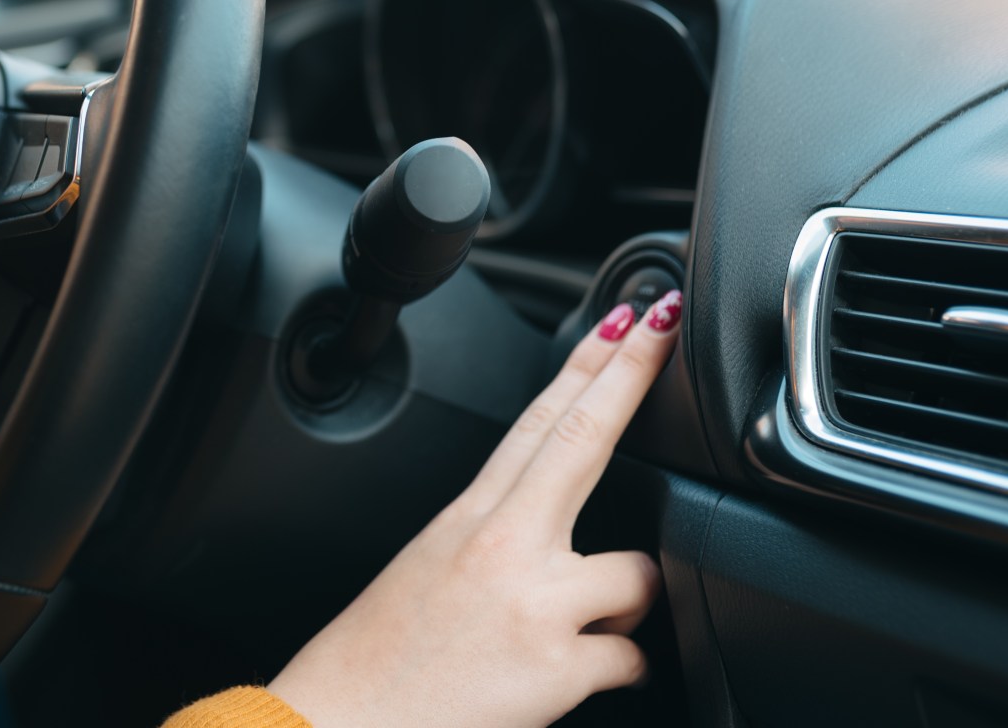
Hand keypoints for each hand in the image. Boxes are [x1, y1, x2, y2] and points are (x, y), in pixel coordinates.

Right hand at [269, 291, 683, 727]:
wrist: (339, 727)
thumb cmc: (381, 662)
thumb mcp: (430, 573)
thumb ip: (495, 540)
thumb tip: (551, 528)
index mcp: (466, 520)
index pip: (536, 422)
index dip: (584, 365)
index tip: (622, 320)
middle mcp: (501, 547)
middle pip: (584, 439)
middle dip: (632, 372)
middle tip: (668, 323)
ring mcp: (534, 603)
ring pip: (639, 573)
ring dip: (628, 604)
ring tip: (582, 633)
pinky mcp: (558, 667)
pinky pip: (632, 656)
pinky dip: (617, 670)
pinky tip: (577, 680)